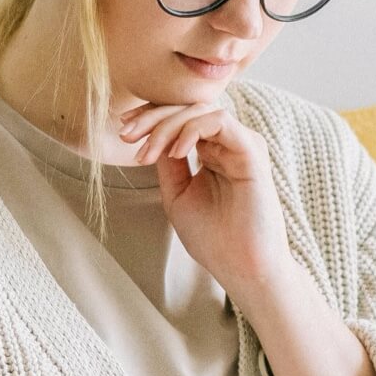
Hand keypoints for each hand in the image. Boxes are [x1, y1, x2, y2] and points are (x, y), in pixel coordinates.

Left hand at [119, 101, 292, 302]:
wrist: (241, 267)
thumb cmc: (213, 238)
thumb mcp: (177, 194)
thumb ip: (168, 163)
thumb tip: (151, 135)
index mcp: (212, 152)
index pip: (181, 118)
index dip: (150, 118)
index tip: (123, 131)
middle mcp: (228, 144)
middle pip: (188, 108)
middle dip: (152, 117)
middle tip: (126, 135)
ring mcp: (241, 145)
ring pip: (201, 110)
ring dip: (166, 125)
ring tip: (147, 152)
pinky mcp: (252, 150)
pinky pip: (219, 121)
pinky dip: (191, 130)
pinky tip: (175, 153)